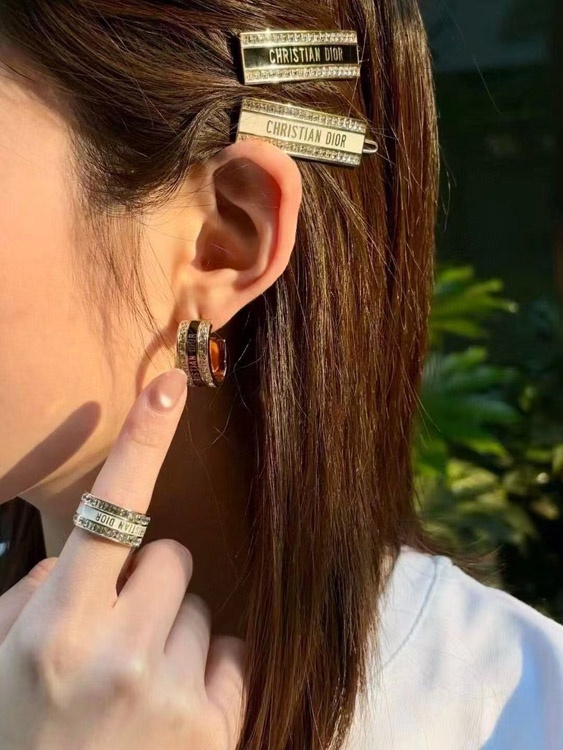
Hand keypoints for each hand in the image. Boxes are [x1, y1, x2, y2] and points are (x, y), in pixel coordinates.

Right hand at [0, 368, 246, 749]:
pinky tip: (173, 709)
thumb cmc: (19, 738)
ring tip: (138, 685)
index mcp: (54, 629)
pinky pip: (233, 651)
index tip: (168, 387)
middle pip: (172, 556)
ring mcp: (172, 694)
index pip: (108, 512)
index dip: (139, 441)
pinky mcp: (216, 730)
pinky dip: (209, 669)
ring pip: (202, 605)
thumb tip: (75, 558)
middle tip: (117, 633)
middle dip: (148, 584)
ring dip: (174, 630)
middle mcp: (117, 654)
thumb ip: (30, 598)